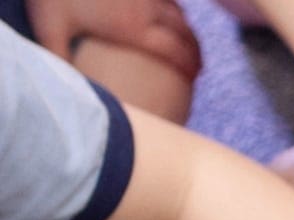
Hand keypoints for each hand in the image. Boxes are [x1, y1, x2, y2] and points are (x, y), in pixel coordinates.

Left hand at [26, 0, 200, 79]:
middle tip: (197, 66)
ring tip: (188, 43)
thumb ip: (59, 58)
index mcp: (132, 28)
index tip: (195, 77)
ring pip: (177, 12)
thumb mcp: (50, 27)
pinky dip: (172, 8)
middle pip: (183, 32)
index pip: (175, 52)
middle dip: (195, 51)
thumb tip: (67, 91)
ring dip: (186, 30)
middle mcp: (146, 9)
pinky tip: (169, 14)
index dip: (190, 66)